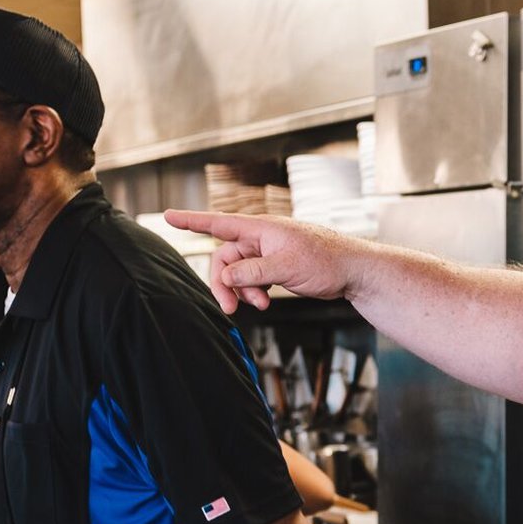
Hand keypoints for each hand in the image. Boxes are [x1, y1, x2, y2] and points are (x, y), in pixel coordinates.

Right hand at [164, 210, 368, 314]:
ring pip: (238, 271)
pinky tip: (266, 302)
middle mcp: (261, 237)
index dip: (192, 221)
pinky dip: (254, 291)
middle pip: (225, 258)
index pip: (219, 223)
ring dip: (242, 290)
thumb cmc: (326, 261)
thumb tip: (226, 275)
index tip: (168, 216)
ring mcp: (268, 252)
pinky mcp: (276, 266)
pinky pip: (252, 278)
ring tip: (259, 305)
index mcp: (261, 228)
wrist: (354, 271)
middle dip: (224, 283)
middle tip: (229, 308)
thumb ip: (252, 271)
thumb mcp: (285, 267)